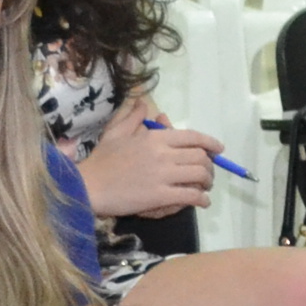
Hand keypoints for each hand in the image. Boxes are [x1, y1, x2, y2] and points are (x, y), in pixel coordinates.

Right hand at [78, 95, 218, 217]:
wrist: (87, 186)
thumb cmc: (101, 160)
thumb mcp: (115, 133)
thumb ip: (132, 118)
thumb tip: (143, 103)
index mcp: (155, 137)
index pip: (193, 137)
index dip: (211, 143)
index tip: (219, 150)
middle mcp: (163, 154)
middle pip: (201, 157)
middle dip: (210, 166)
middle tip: (207, 174)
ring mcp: (163, 175)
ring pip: (200, 175)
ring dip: (208, 182)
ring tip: (205, 188)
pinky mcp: (160, 195)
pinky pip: (191, 196)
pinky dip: (202, 199)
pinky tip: (202, 202)